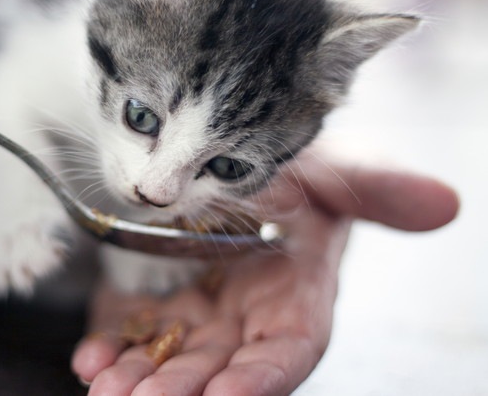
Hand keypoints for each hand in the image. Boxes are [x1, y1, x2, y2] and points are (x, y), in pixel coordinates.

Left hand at [72, 148, 458, 395]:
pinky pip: (132, 330)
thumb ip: (380, 192)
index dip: (260, 379)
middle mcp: (244, 316)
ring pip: (169, 358)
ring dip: (138, 379)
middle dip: (183, 390)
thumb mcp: (337, 173)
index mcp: (294, 297)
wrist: (245, 164)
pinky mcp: (153, 294)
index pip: (285, 352)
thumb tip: (446, 203)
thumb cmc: (300, 174)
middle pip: (217, 369)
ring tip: (106, 386)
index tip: (227, 395)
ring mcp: (195, 310)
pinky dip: (110, 346)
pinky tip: (90, 356)